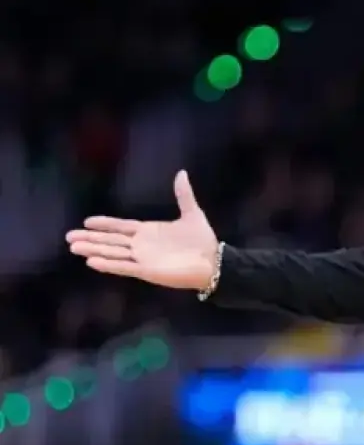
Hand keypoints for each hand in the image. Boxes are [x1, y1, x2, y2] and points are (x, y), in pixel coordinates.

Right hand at [65, 170, 218, 289]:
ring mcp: (143, 259)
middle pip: (111, 241)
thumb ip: (184, 195)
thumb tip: (182, 173)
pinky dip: (109, 264)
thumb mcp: (192, 213)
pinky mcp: (148, 271)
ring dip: (94, 250)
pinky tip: (92, 261)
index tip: (87, 221)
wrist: (214, 262)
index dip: (105, 224)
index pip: (121, 227)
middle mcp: (142, 245)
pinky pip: (124, 267)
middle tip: (69, 237)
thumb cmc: (202, 240)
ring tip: (74, 247)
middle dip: (91, 238)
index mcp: (149, 231)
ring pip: (113, 253)